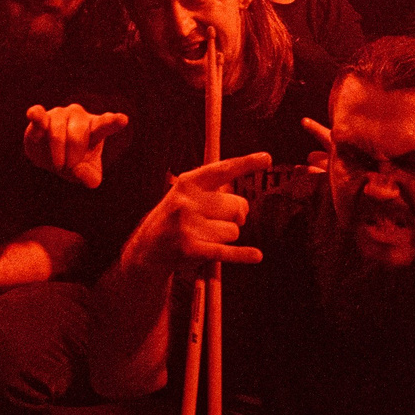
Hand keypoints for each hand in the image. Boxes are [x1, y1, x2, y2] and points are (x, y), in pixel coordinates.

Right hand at [23, 104, 130, 189]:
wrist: (50, 160)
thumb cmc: (75, 164)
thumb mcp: (87, 175)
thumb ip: (89, 177)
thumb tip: (79, 169)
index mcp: (96, 128)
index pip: (106, 125)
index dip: (113, 122)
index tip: (123, 120)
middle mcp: (79, 116)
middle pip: (76, 137)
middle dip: (71, 157)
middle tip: (69, 166)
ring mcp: (60, 114)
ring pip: (57, 133)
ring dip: (56, 153)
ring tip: (58, 162)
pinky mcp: (41, 116)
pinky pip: (39, 115)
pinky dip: (37, 118)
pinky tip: (34, 115)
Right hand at [130, 152, 270, 274]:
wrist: (147, 249)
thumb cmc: (174, 219)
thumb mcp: (185, 196)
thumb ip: (212, 192)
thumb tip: (244, 206)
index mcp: (188, 183)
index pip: (223, 170)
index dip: (247, 163)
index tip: (267, 158)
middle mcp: (187, 202)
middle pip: (237, 206)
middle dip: (237, 215)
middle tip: (221, 221)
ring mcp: (188, 226)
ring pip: (234, 231)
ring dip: (227, 236)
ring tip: (206, 237)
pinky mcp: (192, 250)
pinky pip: (228, 251)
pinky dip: (244, 255)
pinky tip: (256, 256)